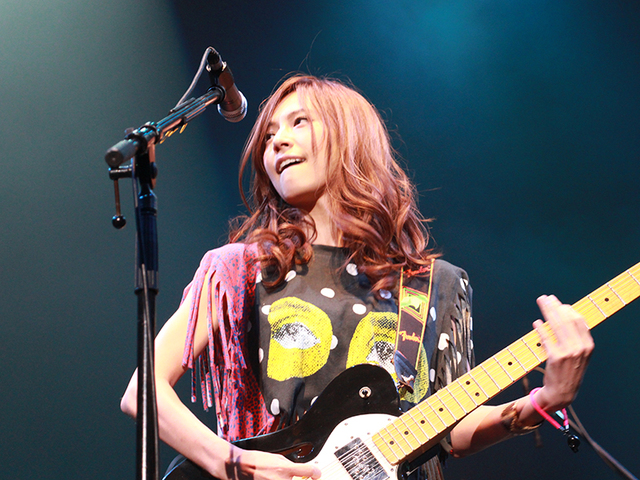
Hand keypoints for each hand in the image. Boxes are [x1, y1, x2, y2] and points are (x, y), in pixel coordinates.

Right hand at [224, 446, 321, 479]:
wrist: (241, 467)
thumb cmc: (258, 461)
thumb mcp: (278, 458)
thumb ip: (292, 466)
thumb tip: (304, 471)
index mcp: (284, 468)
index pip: (309, 471)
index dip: (315, 473)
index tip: (316, 474)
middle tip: (304, 478)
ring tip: (283, 477)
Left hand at [533, 295, 593, 411]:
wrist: (562, 393)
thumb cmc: (569, 371)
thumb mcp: (579, 355)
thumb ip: (575, 337)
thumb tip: (564, 315)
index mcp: (588, 345)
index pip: (578, 321)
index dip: (567, 309)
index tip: (558, 303)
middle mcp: (580, 348)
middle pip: (566, 319)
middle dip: (555, 306)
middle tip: (545, 298)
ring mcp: (568, 352)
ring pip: (556, 325)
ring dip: (547, 311)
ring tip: (541, 302)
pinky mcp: (555, 357)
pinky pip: (546, 338)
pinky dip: (540, 328)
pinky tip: (536, 322)